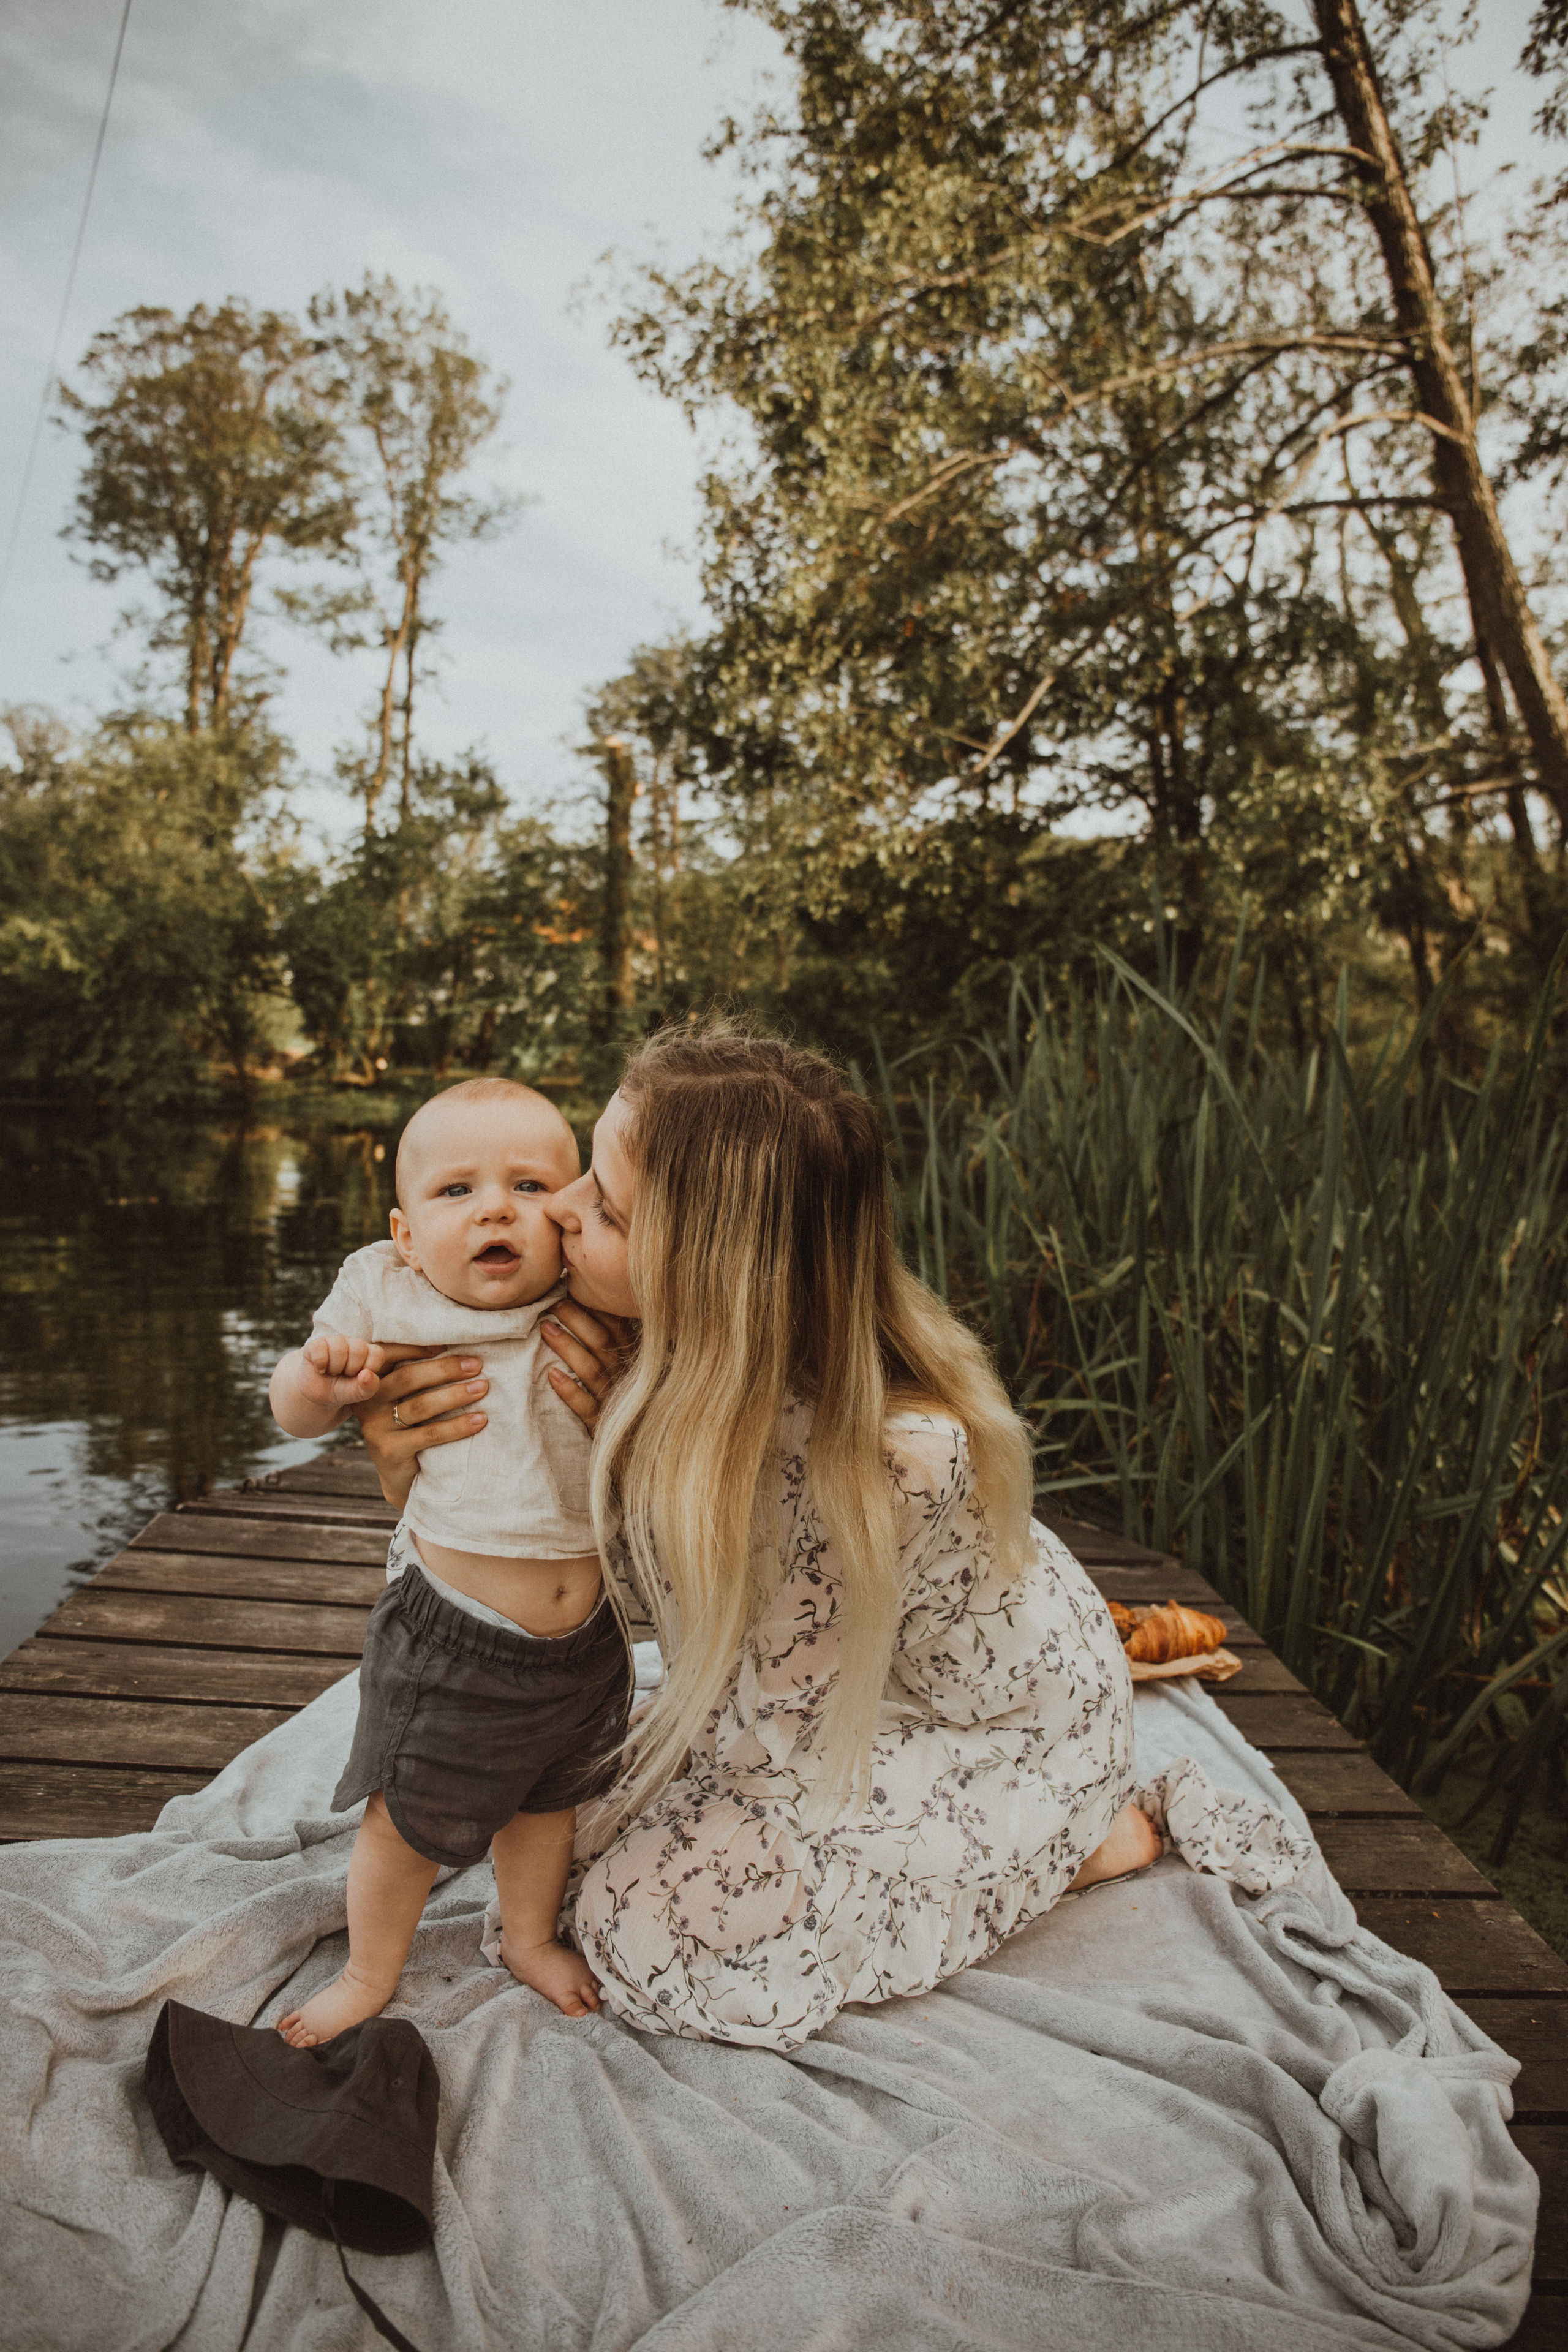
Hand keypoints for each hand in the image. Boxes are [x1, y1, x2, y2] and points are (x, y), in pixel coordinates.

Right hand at [299, 1329, 385, 1409]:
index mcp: (368, 1352)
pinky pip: (319, 1349)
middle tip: (344, 1375)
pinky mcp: (316, 1344)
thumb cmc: (343, 1390)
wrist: (319, 1395)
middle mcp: (352, 1343)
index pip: (377, 1354)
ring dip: (335, 1368)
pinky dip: (320, 1364)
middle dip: (351, 1370)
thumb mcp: (358, 1394)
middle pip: (359, 1350)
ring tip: (333, 1372)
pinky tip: (320, 1369)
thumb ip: (369, 1387)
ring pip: (339, 1349)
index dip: (369, 1369)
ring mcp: (334, 1341)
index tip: (360, 1378)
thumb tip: (366, 1374)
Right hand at [352, 1346, 490, 1508]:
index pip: (389, 1354)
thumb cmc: (413, 1426)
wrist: (402, 1477)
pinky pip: (429, 1434)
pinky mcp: (390, 1451)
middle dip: (445, 1369)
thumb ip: (418, 1372)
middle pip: (407, 1378)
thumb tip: (459, 1343)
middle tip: (477, 1365)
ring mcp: (375, 1428)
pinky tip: (480, 1420)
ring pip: (420, 1406)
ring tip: (483, 1388)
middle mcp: (368, 1401)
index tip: (450, 1341)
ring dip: (455, 1395)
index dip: (417, 1346)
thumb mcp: (407, 1396)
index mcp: (371, 1380)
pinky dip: (458, 1426)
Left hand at [541, 1299, 637, 1429]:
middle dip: (576, 1320)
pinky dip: (569, 1390)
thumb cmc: (625, 1404)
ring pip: (591, 1369)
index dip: (597, 1307)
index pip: (617, 1327)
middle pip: (602, 1342)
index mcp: (632, 1360)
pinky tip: (551, 1376)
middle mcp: (626, 1377)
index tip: (574, 1289)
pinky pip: (586, 1405)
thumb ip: (612, 1345)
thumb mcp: (626, 1372)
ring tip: (544, 1329)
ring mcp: (615, 1400)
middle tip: (552, 1303)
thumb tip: (585, 1311)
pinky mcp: (603, 1424)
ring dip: (567, 1347)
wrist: (637, 1451)